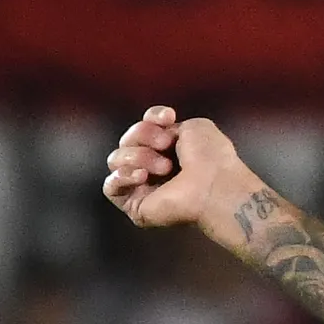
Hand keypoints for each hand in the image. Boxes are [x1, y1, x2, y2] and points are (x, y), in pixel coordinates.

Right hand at [102, 106, 260, 235]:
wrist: (214, 184)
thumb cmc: (212, 158)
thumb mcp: (193, 127)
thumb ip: (168, 126)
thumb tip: (155, 133)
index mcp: (170, 151)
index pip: (143, 125)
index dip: (152, 118)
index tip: (169, 117)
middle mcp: (154, 169)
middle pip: (126, 140)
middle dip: (143, 135)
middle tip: (167, 144)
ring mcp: (143, 188)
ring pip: (116, 159)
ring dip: (139, 156)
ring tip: (165, 168)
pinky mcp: (135, 206)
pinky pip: (109, 186)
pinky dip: (123, 175)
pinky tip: (142, 176)